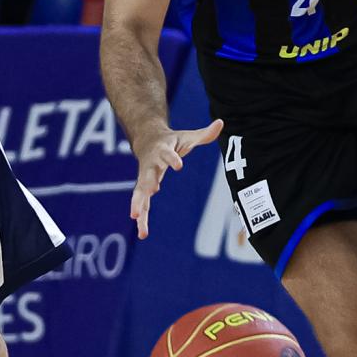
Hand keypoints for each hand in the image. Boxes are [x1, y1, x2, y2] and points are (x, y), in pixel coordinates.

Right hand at [129, 119, 222, 238]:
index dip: (173, 158)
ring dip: (138, 205)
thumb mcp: (187, 136)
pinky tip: (143, 233)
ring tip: (136, 219)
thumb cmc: (171, 141)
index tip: (179, 165)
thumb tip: (221, 122)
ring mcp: (145, 177)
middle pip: (147, 174)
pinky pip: (141, 204)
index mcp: (162, 150)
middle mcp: (150, 165)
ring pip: (139, 192)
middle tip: (151, 191)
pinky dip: (142, 217)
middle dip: (147, 183)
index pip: (167, 154)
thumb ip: (204, 133)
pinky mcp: (143, 188)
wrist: (147, 140)